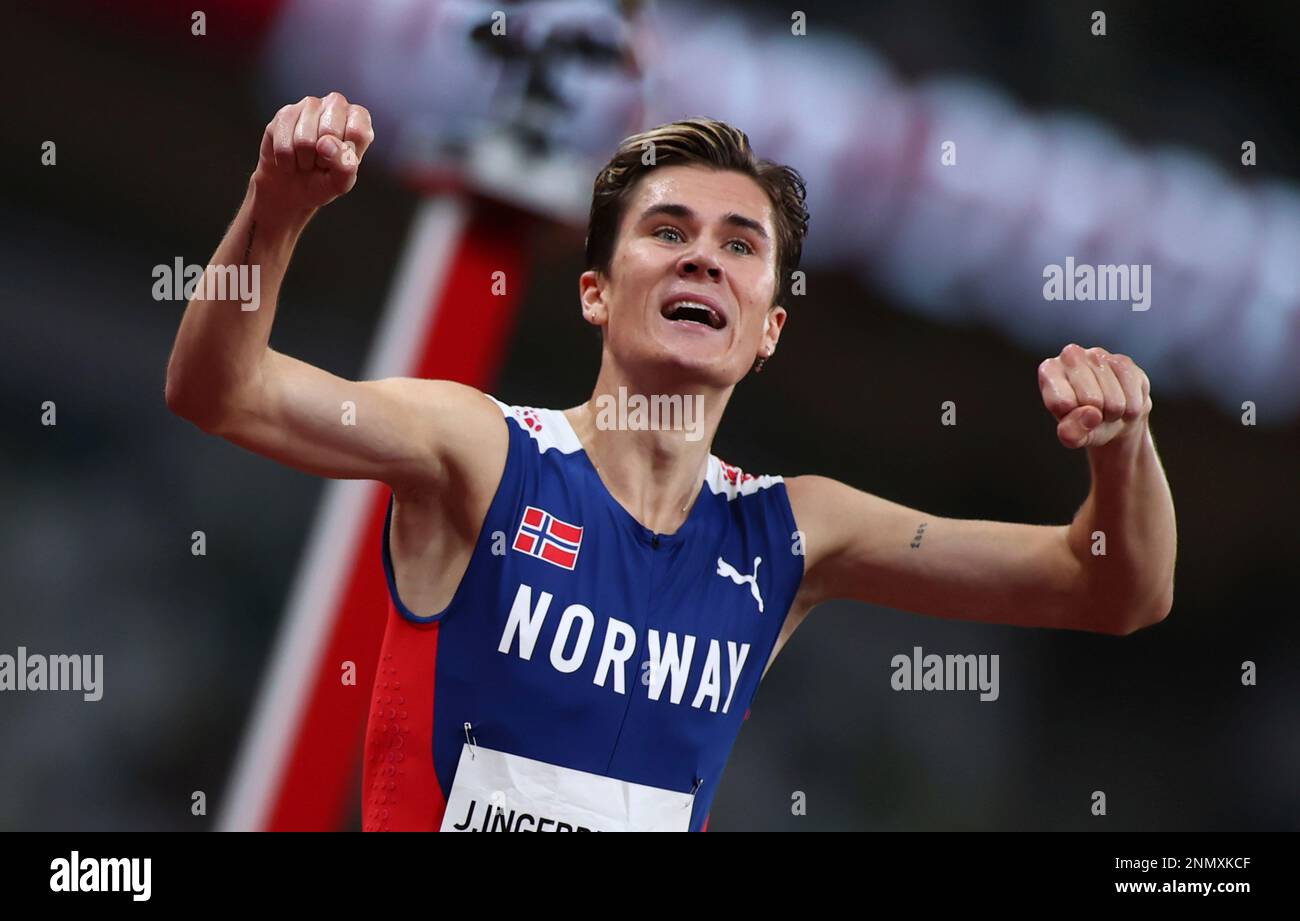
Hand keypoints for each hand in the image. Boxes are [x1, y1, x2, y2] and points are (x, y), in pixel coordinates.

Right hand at [252, 92, 373, 213]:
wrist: (293, 186)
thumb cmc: (324, 180)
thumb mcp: (342, 182)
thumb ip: (344, 166)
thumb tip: (326, 143)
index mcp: (357, 118)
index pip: (358, 131)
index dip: (346, 154)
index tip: (342, 160)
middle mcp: (336, 104)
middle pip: (329, 132)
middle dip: (323, 157)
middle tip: (322, 161)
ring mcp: (309, 105)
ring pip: (304, 140)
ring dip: (304, 160)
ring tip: (307, 159)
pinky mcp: (285, 112)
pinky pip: (283, 145)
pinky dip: (287, 161)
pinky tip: (291, 157)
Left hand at [1038, 344, 1150, 448]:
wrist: (1112, 416)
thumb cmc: (1083, 423)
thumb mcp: (1071, 435)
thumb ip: (1071, 433)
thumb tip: (1092, 414)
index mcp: (1048, 371)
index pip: (1061, 402)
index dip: (1072, 418)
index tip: (1072, 413)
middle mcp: (1070, 355)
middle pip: (1090, 400)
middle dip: (1096, 416)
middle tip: (1093, 412)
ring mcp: (1099, 354)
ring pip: (1114, 401)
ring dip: (1114, 414)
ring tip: (1106, 408)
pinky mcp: (1124, 361)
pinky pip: (1133, 398)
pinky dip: (1130, 410)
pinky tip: (1123, 401)